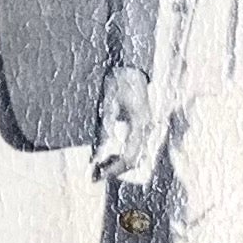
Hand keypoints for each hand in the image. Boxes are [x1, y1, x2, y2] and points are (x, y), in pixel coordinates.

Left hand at [92, 67, 151, 181]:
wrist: (132, 67)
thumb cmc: (118, 81)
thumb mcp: (108, 103)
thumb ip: (104, 129)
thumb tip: (96, 155)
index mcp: (140, 124)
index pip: (128, 157)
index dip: (112, 170)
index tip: (95, 176)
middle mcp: (147, 129)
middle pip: (134, 161)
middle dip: (114, 171)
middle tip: (94, 175)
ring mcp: (148, 128)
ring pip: (136, 156)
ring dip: (119, 164)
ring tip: (99, 166)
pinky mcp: (144, 127)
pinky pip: (136, 148)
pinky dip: (123, 155)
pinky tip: (108, 155)